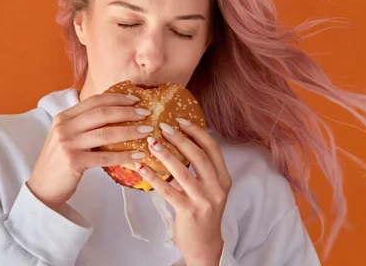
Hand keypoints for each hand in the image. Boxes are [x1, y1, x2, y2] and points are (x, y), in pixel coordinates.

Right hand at [28, 92, 151, 211]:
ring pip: (106, 133)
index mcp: (64, 117)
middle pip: (102, 113)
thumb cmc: (59, 161)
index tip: (135, 99)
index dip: (117, 98)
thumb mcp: (66, 136)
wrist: (42, 187)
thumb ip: (84, 124)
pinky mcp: (73, 162)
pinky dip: (124, 155)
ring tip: (147, 131)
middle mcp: (64, 127)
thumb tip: (116, 114)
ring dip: (130, 131)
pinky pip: (105, 157)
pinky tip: (138, 155)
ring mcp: (68, 144)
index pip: (94, 101)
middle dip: (127, 111)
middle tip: (146, 113)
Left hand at [137, 118, 231, 264]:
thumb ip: (200, 168)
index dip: (196, 132)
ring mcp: (204, 200)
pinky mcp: (189, 211)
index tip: (180, 120)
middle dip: (179, 138)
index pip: (212, 148)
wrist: (204, 245)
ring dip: (165, 154)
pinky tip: (142, 168)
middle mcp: (217, 187)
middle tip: (162, 127)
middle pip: (198, 156)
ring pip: (183, 171)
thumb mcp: (209, 188)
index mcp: (223, 178)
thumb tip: (179, 140)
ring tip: (151, 143)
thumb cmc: (202, 211)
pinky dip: (154, 177)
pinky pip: (168, 190)